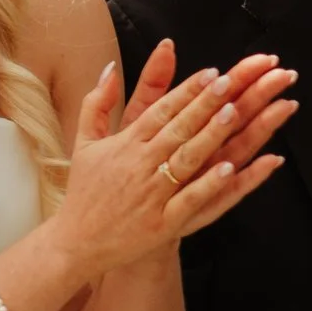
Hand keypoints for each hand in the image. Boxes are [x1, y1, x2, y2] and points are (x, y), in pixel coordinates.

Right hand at [53, 48, 295, 272]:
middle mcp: (140, 164)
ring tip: (234, 112)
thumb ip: (96, 103)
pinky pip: (190, 201)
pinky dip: (209, 185)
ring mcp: (152, 194)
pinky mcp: (162, 224)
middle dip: (205, 103)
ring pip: (187, 159)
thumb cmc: (85, 190)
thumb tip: (109, 67)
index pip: (161, 110)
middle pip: (178, 129)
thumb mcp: (84, 142)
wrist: (77, 243)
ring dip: (211, 135)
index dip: (187, 90)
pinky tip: (231, 168)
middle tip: (230, 81)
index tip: (212, 72)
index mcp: (126, 143)